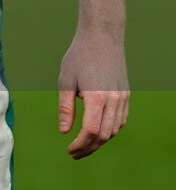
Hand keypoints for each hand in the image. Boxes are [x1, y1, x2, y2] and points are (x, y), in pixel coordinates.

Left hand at [57, 28, 129, 158]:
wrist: (102, 36)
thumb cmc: (79, 56)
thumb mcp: (65, 80)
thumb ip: (65, 107)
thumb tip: (64, 131)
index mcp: (96, 97)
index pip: (90, 131)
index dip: (80, 145)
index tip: (69, 150)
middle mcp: (113, 100)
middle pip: (103, 136)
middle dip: (89, 148)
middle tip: (75, 153)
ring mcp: (122, 98)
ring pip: (114, 130)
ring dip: (99, 141)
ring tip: (84, 145)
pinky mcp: (125, 94)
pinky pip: (120, 120)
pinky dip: (110, 131)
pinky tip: (98, 132)